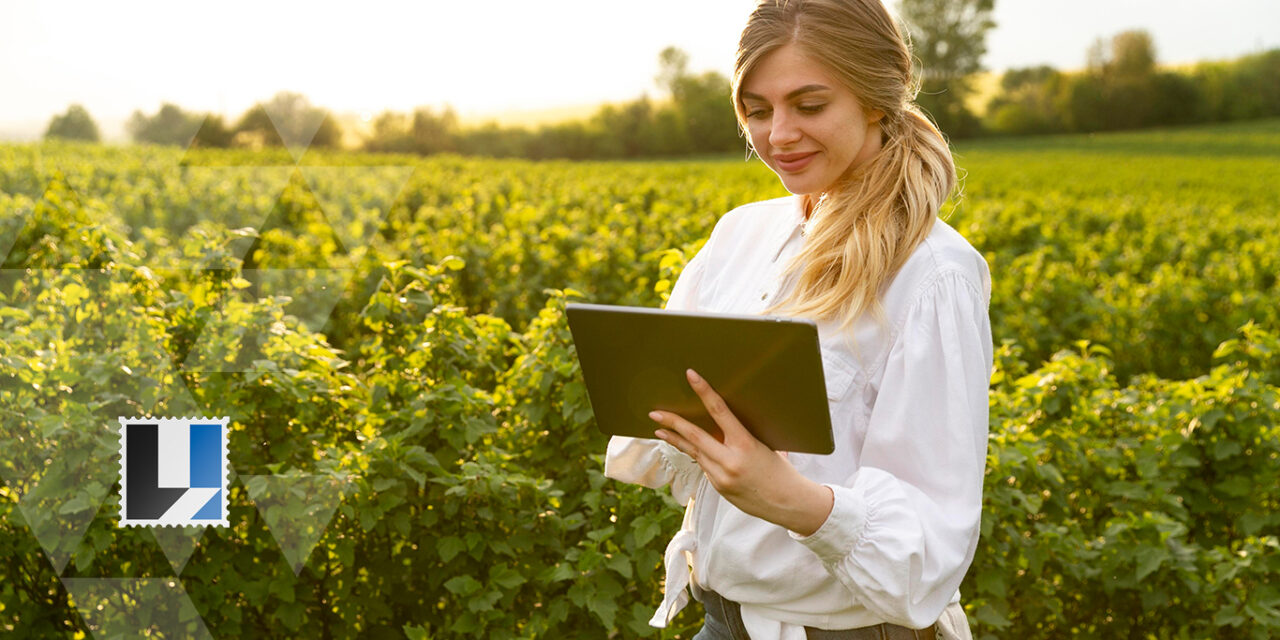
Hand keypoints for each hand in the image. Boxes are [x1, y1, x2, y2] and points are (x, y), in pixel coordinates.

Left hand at [649, 368, 833, 535]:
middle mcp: (730, 461)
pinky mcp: (718, 488)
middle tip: (655, 412)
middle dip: (672, 423)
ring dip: (676, 440)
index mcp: (745, 444)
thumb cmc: (781, 470)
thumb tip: (726, 419)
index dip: (704, 391)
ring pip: (694, 452)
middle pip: (694, 436)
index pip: (720, 411)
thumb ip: (744, 435)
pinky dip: (698, 455)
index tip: (691, 376)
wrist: (787, 504)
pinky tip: (690, 448)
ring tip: (660, 429)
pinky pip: (704, 466)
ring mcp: (721, 477)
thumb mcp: (765, 446)